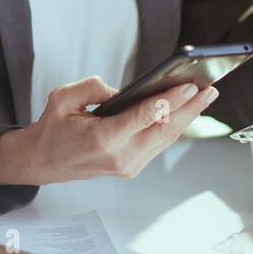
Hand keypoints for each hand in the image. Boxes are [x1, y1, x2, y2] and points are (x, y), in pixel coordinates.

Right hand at [0, 75, 219, 187]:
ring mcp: (128, 166)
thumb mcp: (63, 98)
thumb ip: (93, 87)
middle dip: (190, 108)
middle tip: (210, 88)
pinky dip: (175, 126)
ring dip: (188, 117)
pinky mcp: (132, 167)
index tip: (189, 86)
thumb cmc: (53, 129)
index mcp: (103, 140)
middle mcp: (120, 157)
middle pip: (164, 130)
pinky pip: (159, 143)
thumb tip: (124, 90)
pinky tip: (188, 110)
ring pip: (166, 138)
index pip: (143, 118)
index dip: (169, 101)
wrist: (43, 162)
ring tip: (206, 96)